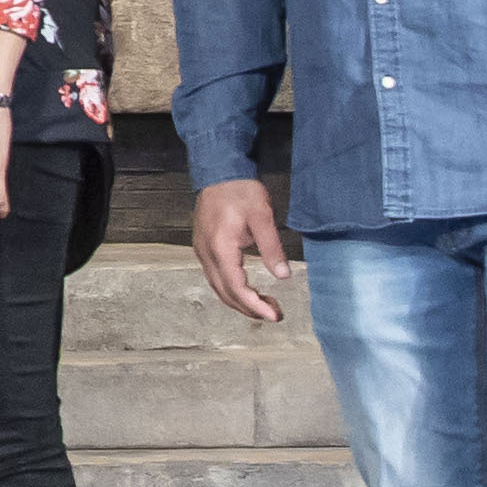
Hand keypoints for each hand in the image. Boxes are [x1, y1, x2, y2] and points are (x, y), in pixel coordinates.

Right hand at [186, 175, 290, 325]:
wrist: (220, 171)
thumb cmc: (240, 190)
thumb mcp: (262, 216)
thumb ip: (272, 248)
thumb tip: (283, 275)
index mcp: (221, 247)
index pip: (236, 287)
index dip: (254, 306)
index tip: (273, 315)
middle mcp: (207, 253)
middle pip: (225, 293)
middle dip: (249, 308)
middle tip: (274, 314)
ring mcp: (202, 251)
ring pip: (218, 287)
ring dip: (240, 301)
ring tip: (264, 305)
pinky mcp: (204, 247)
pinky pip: (215, 277)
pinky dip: (231, 289)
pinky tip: (247, 289)